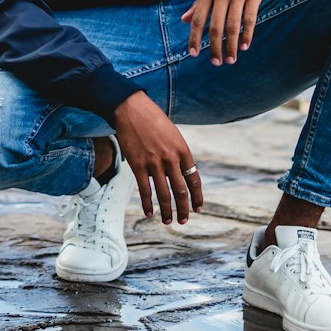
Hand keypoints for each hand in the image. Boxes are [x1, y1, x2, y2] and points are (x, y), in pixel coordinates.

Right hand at [113, 92, 202, 223]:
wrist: (132, 109)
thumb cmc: (153, 121)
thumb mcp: (174, 135)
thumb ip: (178, 155)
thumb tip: (179, 175)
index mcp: (183, 151)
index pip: (194, 179)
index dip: (198, 197)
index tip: (198, 208)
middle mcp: (171, 158)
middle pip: (181, 191)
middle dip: (184, 209)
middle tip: (184, 220)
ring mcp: (154, 163)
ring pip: (164, 194)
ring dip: (167, 211)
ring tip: (168, 222)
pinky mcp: (137, 165)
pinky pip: (145, 190)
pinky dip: (148, 204)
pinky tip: (149, 213)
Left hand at [181, 0, 273, 64]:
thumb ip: (199, 2)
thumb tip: (184, 19)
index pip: (197, 18)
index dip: (194, 37)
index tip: (192, 54)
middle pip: (215, 26)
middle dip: (214, 47)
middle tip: (216, 62)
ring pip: (233, 25)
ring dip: (232, 45)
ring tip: (231, 59)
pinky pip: (250, 18)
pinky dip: (248, 34)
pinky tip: (245, 46)